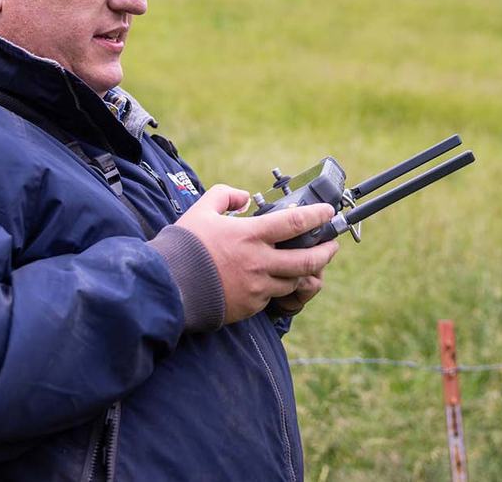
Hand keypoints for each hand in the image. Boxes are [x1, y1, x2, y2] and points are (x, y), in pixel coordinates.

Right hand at [174, 185, 339, 324]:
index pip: (295, 223)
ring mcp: (257, 287)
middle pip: (307, 259)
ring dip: (304, 272)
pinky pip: (273, 297)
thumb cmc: (184, 246)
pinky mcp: (251, 306)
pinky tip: (274, 281)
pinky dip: (277, 287)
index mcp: (250, 235)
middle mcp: (260, 262)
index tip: (328, 213)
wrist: (168, 285)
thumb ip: (225, 195)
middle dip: (327, 252)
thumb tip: (244, 199)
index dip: (316, 217)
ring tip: (308, 265)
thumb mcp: (202, 209)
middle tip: (333, 246)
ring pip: (294, 281)